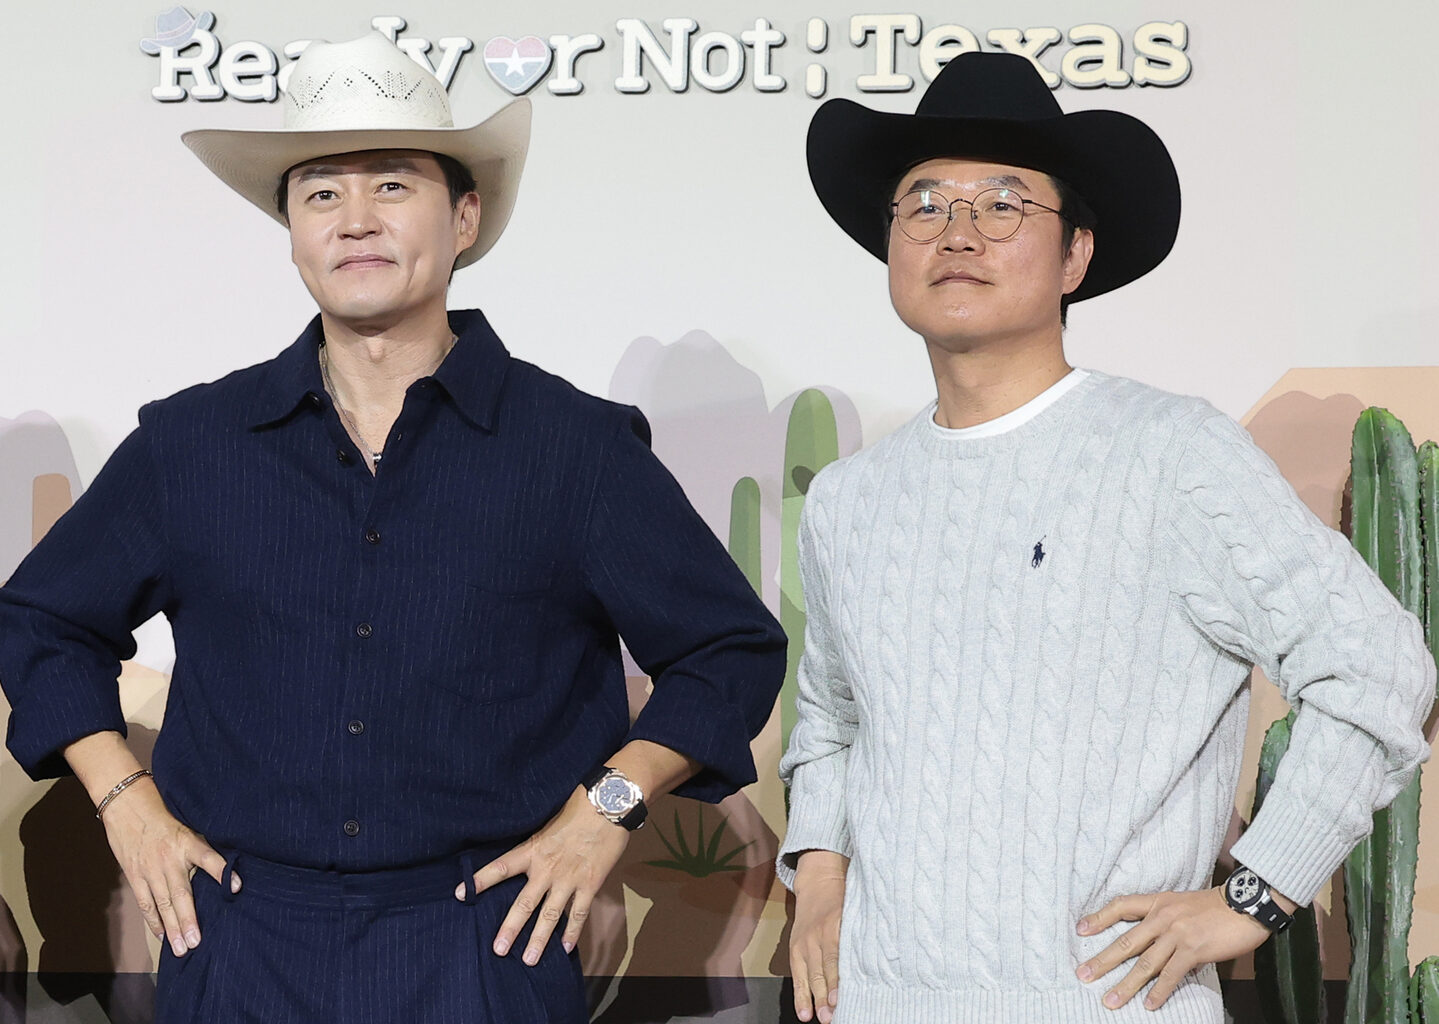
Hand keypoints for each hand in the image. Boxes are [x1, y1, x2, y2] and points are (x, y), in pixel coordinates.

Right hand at [99, 777, 234, 957]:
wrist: (129, 807)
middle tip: (196, 943)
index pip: (210, 858)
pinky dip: (153, 921)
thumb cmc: (165, 816)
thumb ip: (202, 848)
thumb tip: (224, 870)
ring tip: (180, 948)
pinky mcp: (135, 876)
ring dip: (171, 928)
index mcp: (188, 843)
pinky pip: (145, 903)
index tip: (236, 887)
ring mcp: (150, 870)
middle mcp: (170, 859)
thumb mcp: (189, 826)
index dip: (223, 872)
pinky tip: (162, 936)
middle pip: (181, 894)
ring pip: (162, 904)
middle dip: (188, 920)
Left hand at [459, 786, 628, 964]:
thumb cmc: (578, 808)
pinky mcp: (590, 884)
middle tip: (498, 950)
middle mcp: (547, 868)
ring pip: (550, 915)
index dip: (480, 880)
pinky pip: (579, 913)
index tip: (460, 893)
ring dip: (539, 939)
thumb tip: (527, 855)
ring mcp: (569, 879)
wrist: (608, 806)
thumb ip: (537, 844)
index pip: (500, 867)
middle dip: (510, 928)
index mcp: (533, 850)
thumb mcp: (549, 823)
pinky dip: (573, 931)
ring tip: (529, 960)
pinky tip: (567, 948)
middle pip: (524, 903)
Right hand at [790, 850, 847, 1022]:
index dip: (839, 979)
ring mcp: (805, 943)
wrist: (817, 884)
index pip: (837, 956)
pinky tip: (804, 1012)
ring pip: (811, 976)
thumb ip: (862, 934)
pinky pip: (798, 976)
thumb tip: (884, 961)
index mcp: (837, 925)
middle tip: (833, 1015)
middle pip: (823, 970)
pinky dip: (800, 995)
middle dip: (827, 995)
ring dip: (816, 999)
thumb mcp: (855, 910)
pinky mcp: (795, 949)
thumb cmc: (843, 900)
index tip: (842, 997)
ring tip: (823, 1018)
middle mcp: (819, 936)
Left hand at [1075, 886, 1274, 1009]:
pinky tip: (1149, 1004)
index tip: (1080, 930)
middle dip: (1103, 960)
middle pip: (1126, 941)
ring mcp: (1177, 934)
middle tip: (1083, 974)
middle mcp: (1162, 917)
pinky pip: (1171, 974)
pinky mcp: (1193, 950)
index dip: (1099, 918)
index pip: (1121, 906)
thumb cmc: (1216, 906)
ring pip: (1145, 963)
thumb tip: (1150, 939)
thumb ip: (1164, 918)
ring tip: (1110, 1001)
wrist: (1245, 903)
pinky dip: (1159, 991)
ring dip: (1126, 985)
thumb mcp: (1182, 903)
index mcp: (1158, 902)